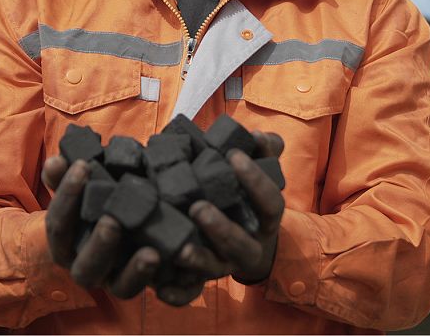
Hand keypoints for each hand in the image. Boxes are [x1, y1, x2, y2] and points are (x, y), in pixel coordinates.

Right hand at [41, 156, 161, 297]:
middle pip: (85, 267)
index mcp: (65, 244)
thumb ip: (65, 177)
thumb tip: (55, 161)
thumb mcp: (81, 189)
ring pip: (119, 288)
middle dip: (98, 245)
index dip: (67, 195)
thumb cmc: (95, 202)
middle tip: (112, 221)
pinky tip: (165, 258)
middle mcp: (85, 267)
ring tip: (151, 253)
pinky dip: (154, 278)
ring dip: (133, 271)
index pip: (58, 225)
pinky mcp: (138, 285)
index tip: (83, 165)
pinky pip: (145, 290)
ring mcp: (113, 281)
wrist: (120, 228)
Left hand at [176, 131, 285, 286]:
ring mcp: (223, 265)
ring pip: (213, 269)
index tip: (234, 155)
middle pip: (239, 244)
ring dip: (198, 260)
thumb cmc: (246, 197)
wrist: (249, 244)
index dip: (256, 181)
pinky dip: (176, 294)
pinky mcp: (199, 280)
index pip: (270, 203)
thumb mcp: (259, 173)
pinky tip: (160, 289)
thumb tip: (258, 136)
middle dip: (221, 228)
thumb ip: (264, 151)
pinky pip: (189, 293)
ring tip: (180, 249)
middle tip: (198, 207)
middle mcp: (246, 246)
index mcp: (264, 219)